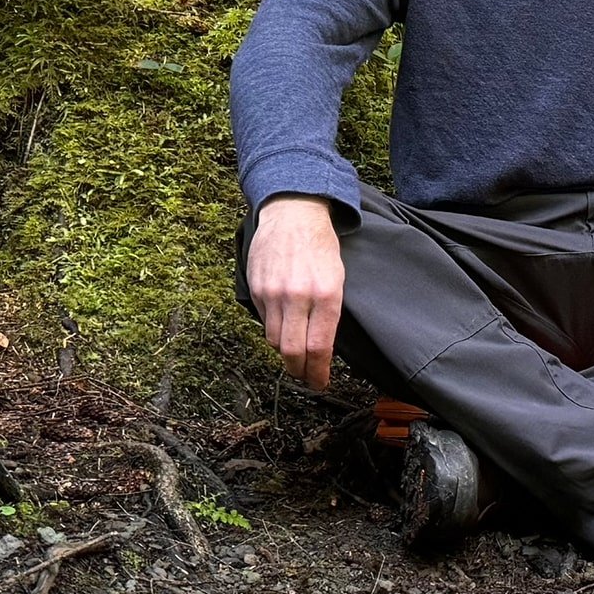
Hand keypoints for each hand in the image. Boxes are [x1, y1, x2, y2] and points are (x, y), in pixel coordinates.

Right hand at [247, 195, 344, 389]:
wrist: (293, 212)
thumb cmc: (320, 244)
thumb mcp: (337, 277)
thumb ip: (330, 311)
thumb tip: (322, 346)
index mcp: (325, 294)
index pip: (319, 346)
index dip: (318, 372)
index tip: (320, 382)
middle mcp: (298, 296)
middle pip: (292, 351)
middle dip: (299, 370)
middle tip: (305, 375)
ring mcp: (273, 293)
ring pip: (274, 340)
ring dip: (284, 352)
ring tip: (294, 353)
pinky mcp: (256, 289)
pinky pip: (263, 321)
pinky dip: (273, 329)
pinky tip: (282, 324)